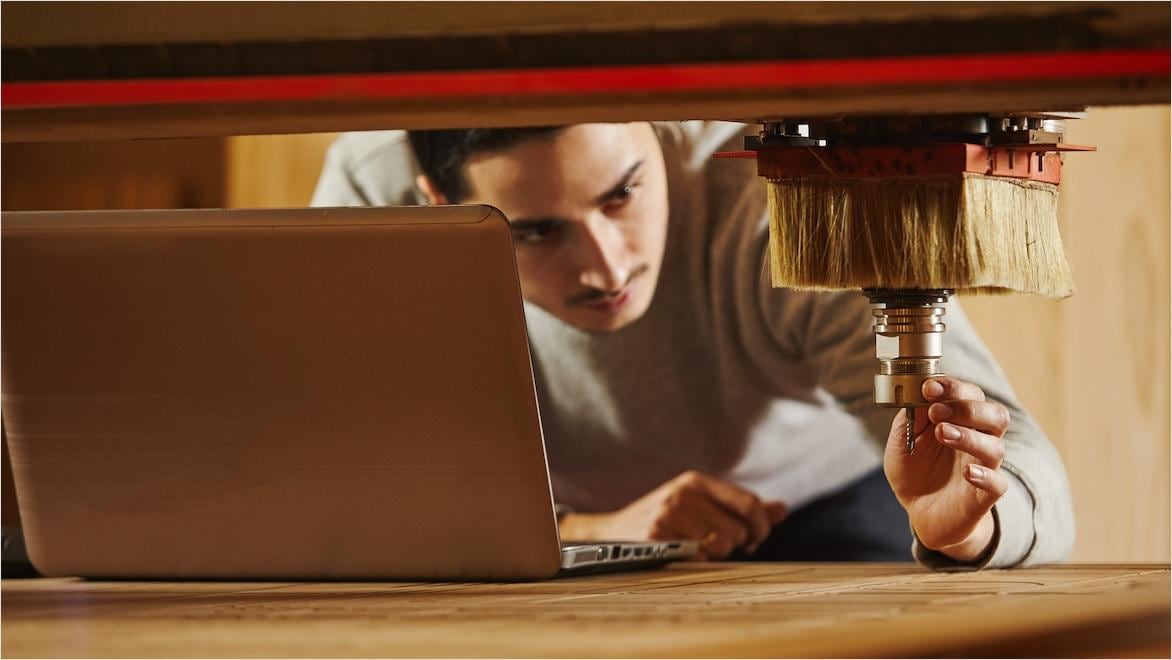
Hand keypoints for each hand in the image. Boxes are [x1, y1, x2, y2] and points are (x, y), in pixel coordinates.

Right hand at [558, 470, 787, 560]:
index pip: (750, 503)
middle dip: (733, 545)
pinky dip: (694, 562)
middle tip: (715, 545)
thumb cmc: (666, 522)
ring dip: (713, 555)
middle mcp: (685, 492)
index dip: (760, 527)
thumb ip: (742, 508)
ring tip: (694, 548)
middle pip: (738, 529)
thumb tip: (782, 510)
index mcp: (698, 481)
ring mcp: (669, 513)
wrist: (612, 534)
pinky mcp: (657, 535)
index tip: (754, 540)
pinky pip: (698, 558)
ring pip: (721, 546)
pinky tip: (679, 555)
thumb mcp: (702, 506)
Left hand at [883, 376, 1010, 562]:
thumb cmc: (914, 469)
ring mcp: (984, 467)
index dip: (953, 387)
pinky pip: (998, 484)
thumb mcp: (902, 440)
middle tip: (936, 411)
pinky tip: (967, 472)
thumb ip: (909, 417)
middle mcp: (979, 439)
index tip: (929, 387)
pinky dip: (985, 475)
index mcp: (961, 420)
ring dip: (970, 437)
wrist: (919, 511)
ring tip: (942, 433)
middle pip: (995, 415)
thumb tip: (917, 393)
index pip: (971, 394)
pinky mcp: (984, 495)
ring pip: (996, 447)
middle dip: (967, 408)